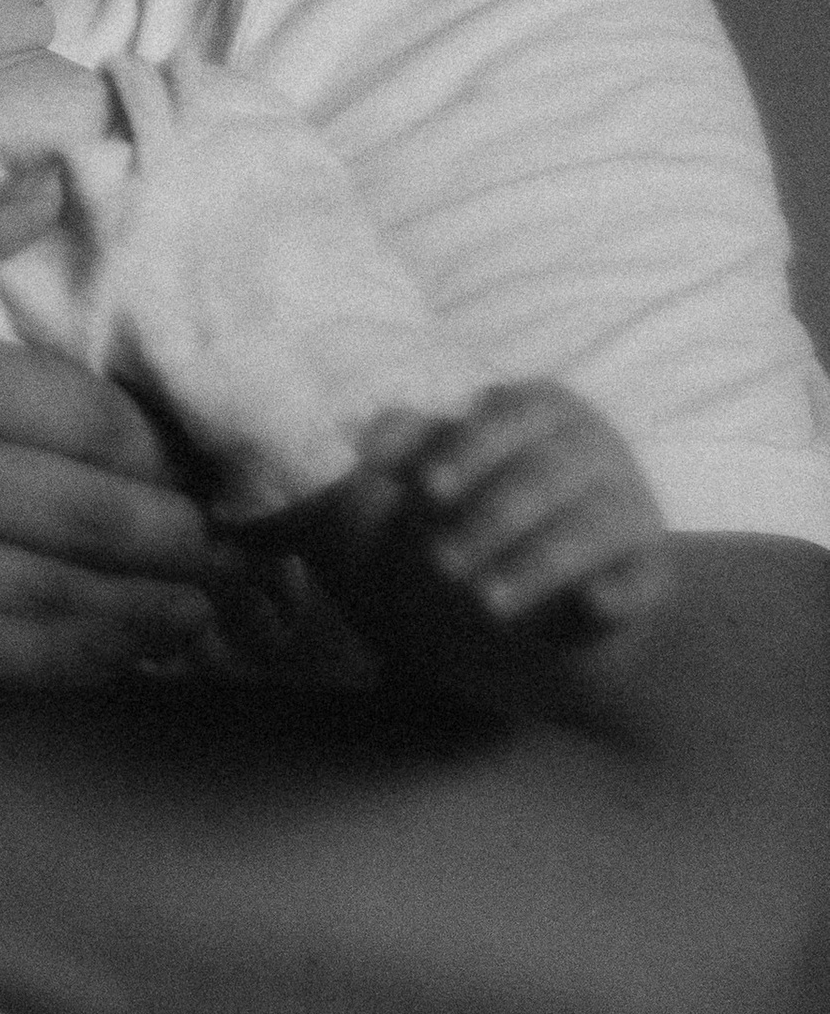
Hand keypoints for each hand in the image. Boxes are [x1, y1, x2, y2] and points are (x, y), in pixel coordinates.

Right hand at [0, 174, 225, 690]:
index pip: (85, 415)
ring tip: (215, 609)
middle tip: (245, 546)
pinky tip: (126, 656)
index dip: (155, 444)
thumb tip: (49, 186)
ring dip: (156, 609)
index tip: (192, 453)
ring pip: (62, 599)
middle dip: (185, 536)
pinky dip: (76, 660)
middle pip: (96, 514)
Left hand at [280, 385, 672, 717]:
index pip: (510, 418)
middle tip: (438, 564)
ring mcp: (632, 506)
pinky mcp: (650, 568)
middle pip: (546, 476)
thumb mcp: (447, 466)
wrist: (558, 569)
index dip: (468, 451)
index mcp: (545, 409)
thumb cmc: (491, 493)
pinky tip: (595, 604)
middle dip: (489, 520)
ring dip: (537, 563)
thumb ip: (409, 447)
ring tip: (485, 601)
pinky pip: (643, 578)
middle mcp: (597, 449)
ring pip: (590, 529)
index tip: (425, 490)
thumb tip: (364, 438)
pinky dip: (621, 591)